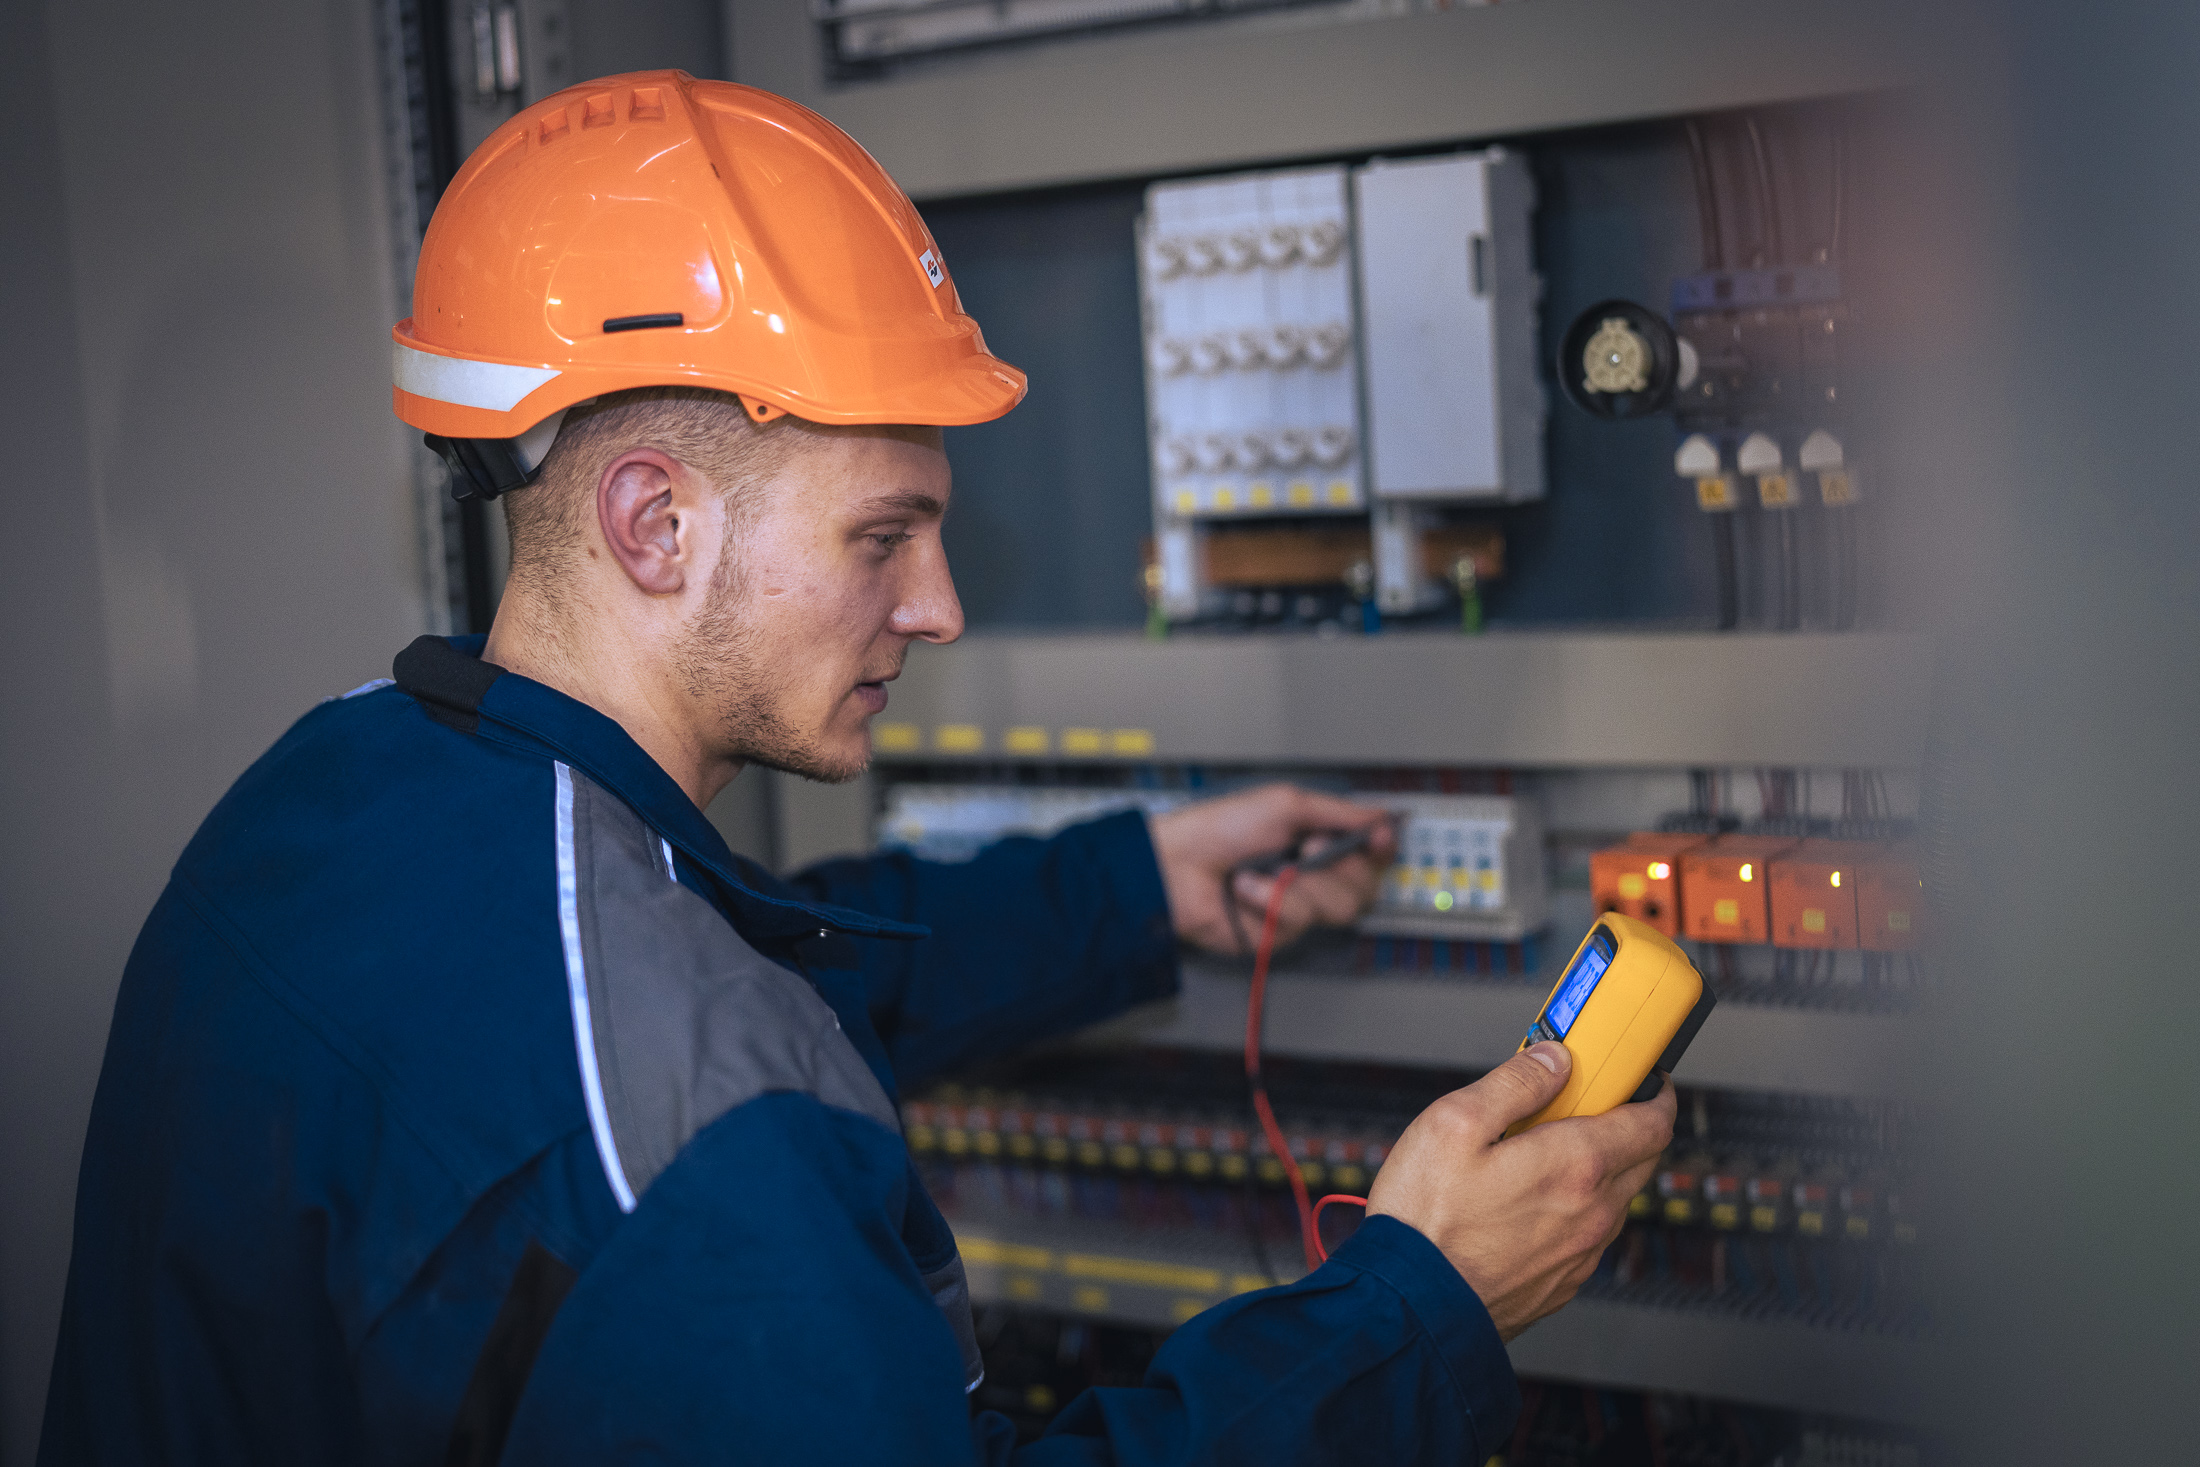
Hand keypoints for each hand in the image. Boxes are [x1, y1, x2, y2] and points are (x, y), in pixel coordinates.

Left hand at [1147, 784, 1397, 954]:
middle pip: (1364, 886)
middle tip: (1307, 848)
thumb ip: (1337, 812)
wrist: (1177, 866)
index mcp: (1317, 841)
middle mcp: (1313, 876)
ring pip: (1338, 907)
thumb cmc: (1220, 829)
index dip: (1381, 848)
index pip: (1369, 852)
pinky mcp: (1278, 934)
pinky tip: (1246, 889)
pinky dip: (1269, 899)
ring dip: (1303, 884)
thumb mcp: (1285, 805)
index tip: (1380, 838)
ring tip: (1270, 869)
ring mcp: (1297, 907)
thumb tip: (1380, 816)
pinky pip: (1297, 920)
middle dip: (1340, 866)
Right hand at [1365, 1044, 1675, 1340]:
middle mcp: (1592, 1212)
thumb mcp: (1455, 1123)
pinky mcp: (1562, 1283)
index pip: (1652, 1121)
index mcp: (1576, 1166)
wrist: (1412, 1307)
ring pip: (1615, 1198)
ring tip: (1541, 1155)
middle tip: (1581, 1106)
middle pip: (1643, 1158)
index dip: (1652, 1091)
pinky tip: (1527, 1203)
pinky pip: (1587, 1235)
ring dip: (1598, 1170)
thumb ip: (1515, 1083)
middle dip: (1625, 1124)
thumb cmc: (1427, 1219)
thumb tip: (1554, 1059)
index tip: (1636, 1076)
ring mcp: (1581, 1253)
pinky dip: (1575, 1209)